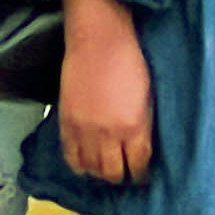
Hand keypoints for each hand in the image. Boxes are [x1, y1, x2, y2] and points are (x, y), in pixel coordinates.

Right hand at [57, 21, 154, 185]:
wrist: (99, 38)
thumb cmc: (129, 60)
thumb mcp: (148, 97)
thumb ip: (144, 126)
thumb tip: (140, 147)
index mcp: (135, 126)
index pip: (138, 165)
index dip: (140, 173)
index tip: (141, 174)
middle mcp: (109, 133)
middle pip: (113, 172)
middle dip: (120, 176)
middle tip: (123, 174)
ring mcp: (85, 129)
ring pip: (91, 168)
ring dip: (99, 172)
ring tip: (104, 168)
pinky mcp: (67, 121)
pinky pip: (70, 156)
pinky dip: (78, 164)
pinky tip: (84, 163)